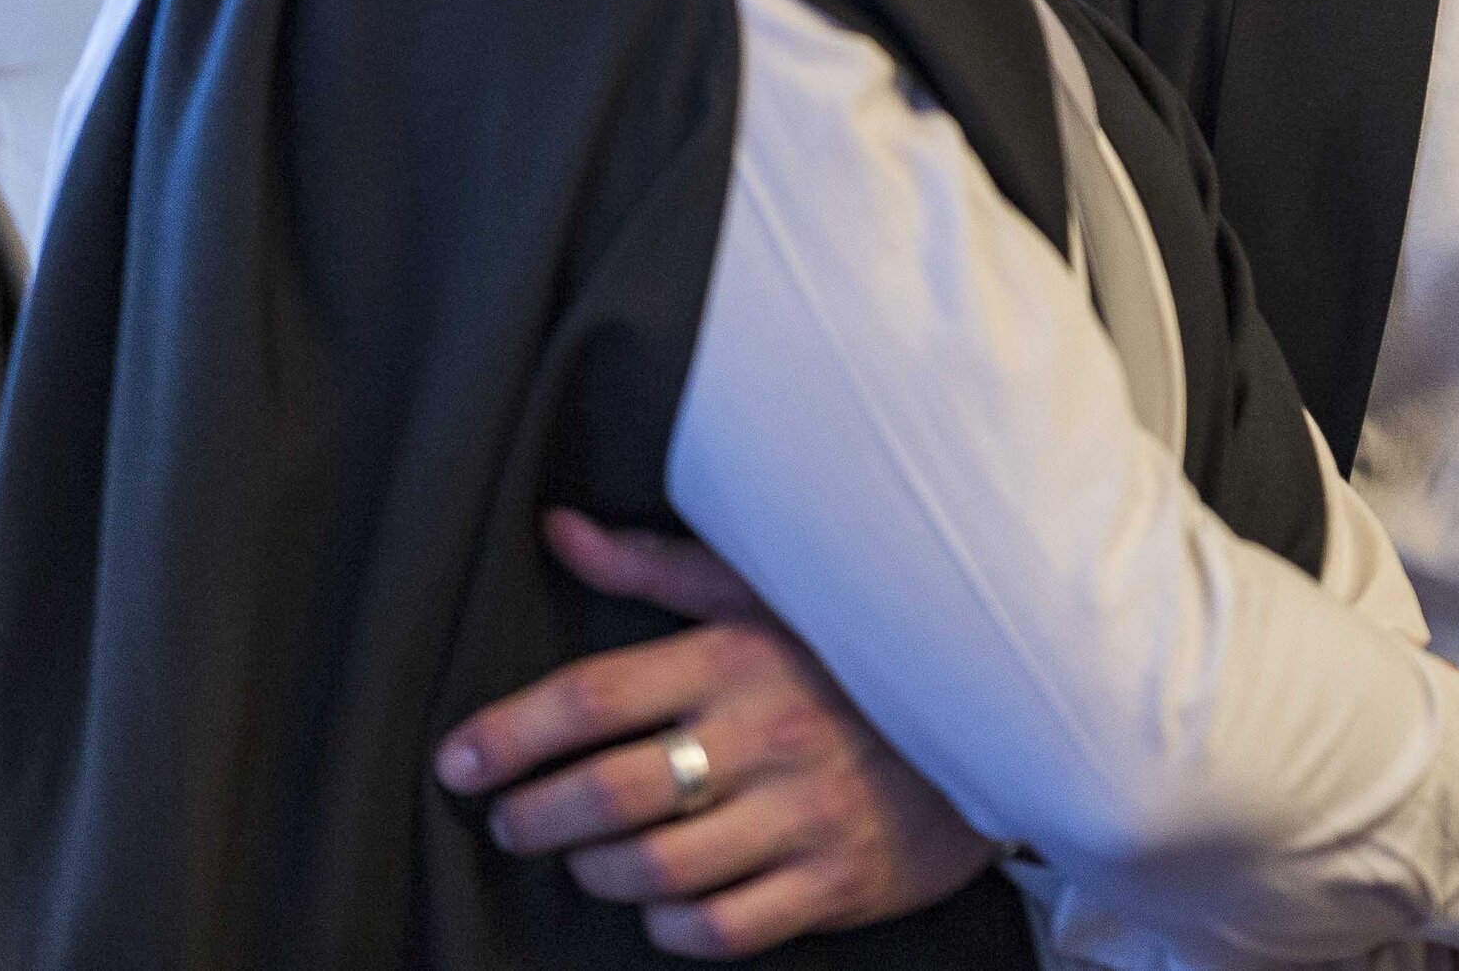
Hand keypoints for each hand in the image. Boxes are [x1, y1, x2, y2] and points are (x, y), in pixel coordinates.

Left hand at [433, 510, 998, 958]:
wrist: (1000, 712)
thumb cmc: (856, 651)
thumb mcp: (766, 589)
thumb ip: (658, 568)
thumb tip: (560, 531)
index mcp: (739, 654)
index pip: (593, 699)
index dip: (509, 736)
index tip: (458, 761)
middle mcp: (766, 735)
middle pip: (608, 794)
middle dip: (533, 816)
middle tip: (510, 819)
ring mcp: (804, 815)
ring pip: (654, 870)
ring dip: (595, 872)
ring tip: (583, 858)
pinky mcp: (838, 881)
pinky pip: (722, 927)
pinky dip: (670, 926)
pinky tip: (662, 903)